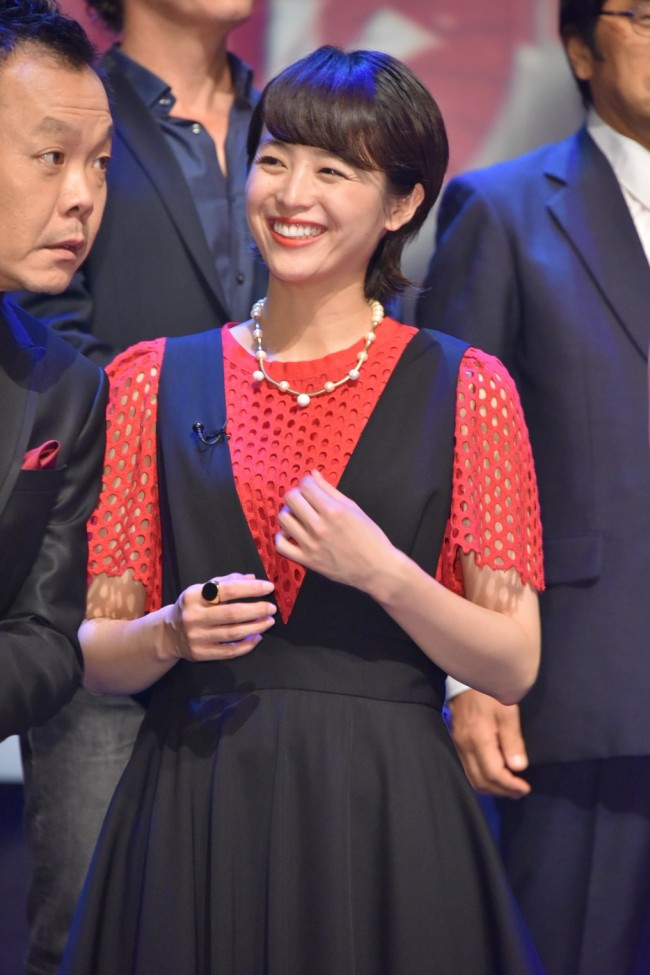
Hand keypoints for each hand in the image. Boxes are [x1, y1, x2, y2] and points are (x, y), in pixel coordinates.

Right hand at [166, 573, 275, 661]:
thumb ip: (226, 582)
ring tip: (269, 621)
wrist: (169, 633)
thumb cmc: (192, 607)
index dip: (251, 589)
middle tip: (272, 608)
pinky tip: (257, 637)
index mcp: (193, 596)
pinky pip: (229, 651)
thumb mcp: (202, 589)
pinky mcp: (200, 654)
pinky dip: (247, 645)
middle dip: (257, 610)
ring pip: (233, 633)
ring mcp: (196, 637)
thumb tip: (253, 578)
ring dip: (256, 627)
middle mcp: (193, 616)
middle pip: (232, 613)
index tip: (269, 587)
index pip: (227, 590)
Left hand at [275, 469, 394, 590]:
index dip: (307, 483)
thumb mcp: (353, 508)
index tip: (312, 488)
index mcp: (333, 510)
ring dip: (290, 513)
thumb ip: (330, 490)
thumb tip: (313, 474)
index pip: (305, 486)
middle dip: (297, 495)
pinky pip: (281, 545)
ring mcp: (311, 544)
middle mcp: (319, 526)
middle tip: (306, 501)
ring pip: (283, 519)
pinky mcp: (307, 561)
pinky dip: (282, 537)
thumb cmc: (370, 538)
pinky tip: (292, 533)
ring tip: (300, 517)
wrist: (377, 568)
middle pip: (291, 499)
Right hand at [448, 689, 530, 798]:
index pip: (493, 774)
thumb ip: (513, 741)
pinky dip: (482, 778)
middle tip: (520, 791)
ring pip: (472, 778)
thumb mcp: (507, 712)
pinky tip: (494, 775)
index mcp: (478, 740)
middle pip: (481, 781)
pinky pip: (467, 769)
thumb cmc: (490, 692)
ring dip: (491, 787)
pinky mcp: (456, 742)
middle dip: (502, 790)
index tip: (525, 788)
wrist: (467, 676)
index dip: (510, 785)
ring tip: (509, 787)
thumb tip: (518, 768)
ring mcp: (458, 745)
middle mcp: (465, 747)